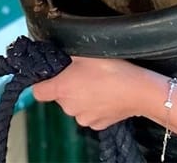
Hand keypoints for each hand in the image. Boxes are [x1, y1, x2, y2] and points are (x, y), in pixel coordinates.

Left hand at [32, 56, 154, 129]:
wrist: (137, 90)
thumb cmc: (111, 68)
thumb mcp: (85, 52)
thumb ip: (67, 54)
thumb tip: (58, 53)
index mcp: (61, 89)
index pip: (38, 91)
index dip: (42, 82)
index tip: (51, 74)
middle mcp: (68, 108)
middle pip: (59, 96)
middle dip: (67, 85)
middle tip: (83, 73)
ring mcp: (84, 118)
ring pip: (76, 105)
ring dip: (82, 96)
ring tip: (98, 83)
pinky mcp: (98, 125)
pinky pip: (90, 113)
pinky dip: (95, 105)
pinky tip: (106, 94)